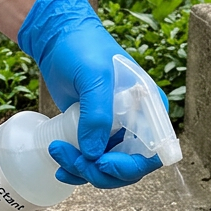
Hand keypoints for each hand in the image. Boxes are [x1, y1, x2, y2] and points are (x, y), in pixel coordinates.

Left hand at [17, 0, 163, 188]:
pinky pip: (93, 162)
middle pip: (129, 168)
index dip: (130, 166)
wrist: (59, 38)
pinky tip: (61, 165)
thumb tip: (94, 154)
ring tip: (58, 154)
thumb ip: (98, 115)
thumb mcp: (94, 77)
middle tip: (72, 160)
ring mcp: (117, 131)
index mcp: (150, 109)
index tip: (102, 163)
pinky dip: (77, 168)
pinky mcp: (96, 134)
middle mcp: (138, 124)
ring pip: (108, 169)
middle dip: (99, 171)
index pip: (152, 153)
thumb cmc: (82, 48)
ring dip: (83, 170)